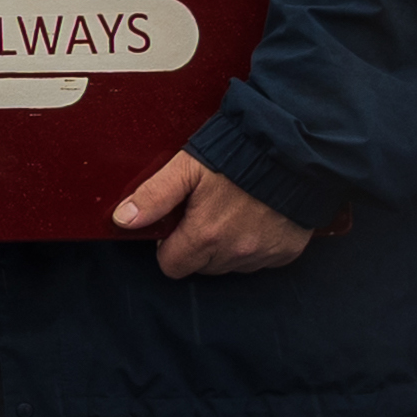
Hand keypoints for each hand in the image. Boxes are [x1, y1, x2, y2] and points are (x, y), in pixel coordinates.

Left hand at [112, 151, 312, 278]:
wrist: (293, 149)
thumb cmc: (238, 155)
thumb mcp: (186, 169)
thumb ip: (153, 196)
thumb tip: (123, 220)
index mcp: (205, 236)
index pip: (172, 266)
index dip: (169, 247)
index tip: (178, 226)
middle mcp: (235, 253)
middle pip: (202, 267)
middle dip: (198, 246)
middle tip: (206, 212)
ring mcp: (263, 254)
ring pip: (231, 265)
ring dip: (227, 247)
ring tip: (233, 211)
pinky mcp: (286, 250)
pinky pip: (261, 259)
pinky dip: (256, 244)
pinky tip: (257, 217)